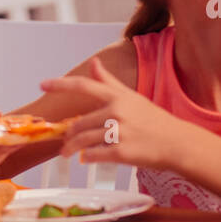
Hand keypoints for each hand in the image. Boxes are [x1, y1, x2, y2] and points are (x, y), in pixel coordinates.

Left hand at [42, 57, 183, 168]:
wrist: (177, 143)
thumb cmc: (153, 120)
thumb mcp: (132, 97)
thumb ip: (109, 82)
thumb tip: (93, 63)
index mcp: (118, 97)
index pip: (84, 85)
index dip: (60, 84)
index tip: (42, 84)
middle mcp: (117, 112)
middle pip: (79, 123)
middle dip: (69, 135)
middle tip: (65, 142)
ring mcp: (119, 133)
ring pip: (82, 140)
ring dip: (71, 149)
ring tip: (67, 153)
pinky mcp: (122, 152)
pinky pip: (93, 155)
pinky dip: (87, 158)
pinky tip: (86, 158)